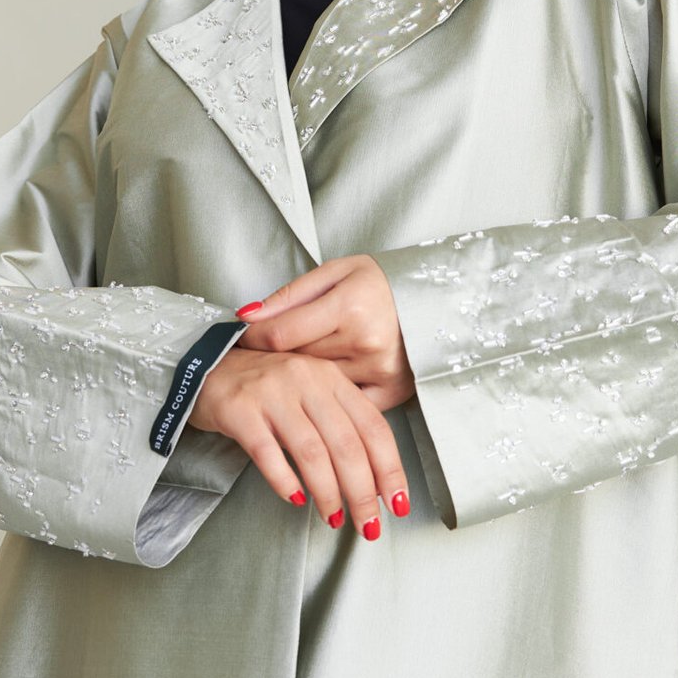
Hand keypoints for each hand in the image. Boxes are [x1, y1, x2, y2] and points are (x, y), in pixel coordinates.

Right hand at [186, 341, 410, 535]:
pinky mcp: (240, 409)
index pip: (373, 427)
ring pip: (312, 452)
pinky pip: (268, 452)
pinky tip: (295, 500)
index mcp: (330, 377)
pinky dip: (285, 480)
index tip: (396, 503)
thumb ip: (338, 421)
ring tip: (333, 518)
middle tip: (367, 525)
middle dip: (362, 492)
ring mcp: (272, 393)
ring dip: (328, 492)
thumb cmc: (263, 387)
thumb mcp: (308, 391)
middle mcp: (306, 380)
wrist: (204, 365)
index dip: (390, 469)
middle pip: (346, 444)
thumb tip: (372, 477)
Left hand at [231, 254, 416, 408]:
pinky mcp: (391, 392)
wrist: (435, 299)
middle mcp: (364, 343)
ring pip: (316, 386)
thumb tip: (246, 316)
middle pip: (296, 362)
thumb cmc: (380, 283)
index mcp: (348, 307)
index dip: (253, 338)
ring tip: (293, 367)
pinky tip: (322, 389)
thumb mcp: (335, 272)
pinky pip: (345, 405)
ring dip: (300, 380)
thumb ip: (289, 295)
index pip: (280, 334)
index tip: (242, 338)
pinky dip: (330, 399)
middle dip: (275, 358)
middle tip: (265, 352)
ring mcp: (379, 371)